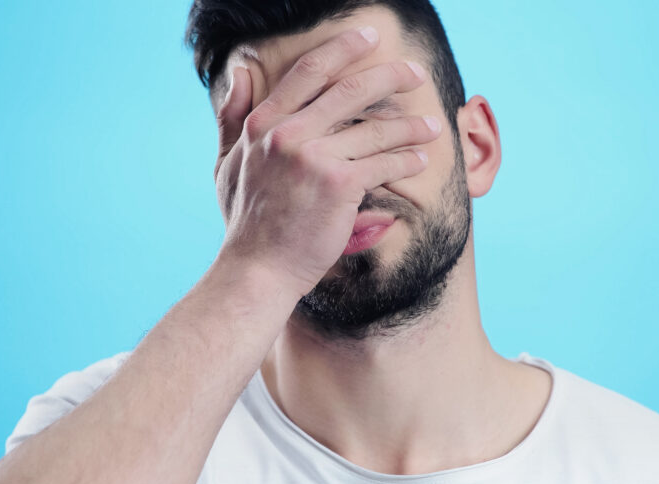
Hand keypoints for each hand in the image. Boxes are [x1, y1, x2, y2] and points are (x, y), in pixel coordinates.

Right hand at [212, 26, 442, 298]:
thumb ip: (233, 117)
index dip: (341, 49)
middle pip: (349, 90)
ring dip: (410, 126)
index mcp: (262, 123)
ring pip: (374, 129)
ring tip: (432, 126)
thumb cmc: (246, 222)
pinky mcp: (339, 185)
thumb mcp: (226, 163)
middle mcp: (286, 134)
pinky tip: (419, 159)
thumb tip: (239, 72)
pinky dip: (406, 160)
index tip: (367, 37)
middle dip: (390, 76)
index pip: (308, 72)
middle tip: (416, 73)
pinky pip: (383, 164)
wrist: (257, 270)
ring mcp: (313, 158)